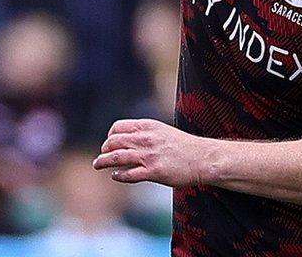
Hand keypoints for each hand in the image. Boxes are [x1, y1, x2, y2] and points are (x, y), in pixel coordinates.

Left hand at [93, 118, 214, 186]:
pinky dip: (118, 175)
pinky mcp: (153, 171)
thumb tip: (126, 139)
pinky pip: (128, 174)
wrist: (203, 158)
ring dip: (103, 161)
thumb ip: (144, 133)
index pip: (118, 127)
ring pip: (116, 157)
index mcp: (146, 126)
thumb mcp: (162, 131)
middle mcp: (144, 139)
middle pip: (113, 142)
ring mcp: (148, 156)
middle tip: (102, 155)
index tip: (109, 143)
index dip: (110, 136)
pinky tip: (116, 175)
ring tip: (98, 165)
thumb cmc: (184, 146)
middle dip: (104, 149)